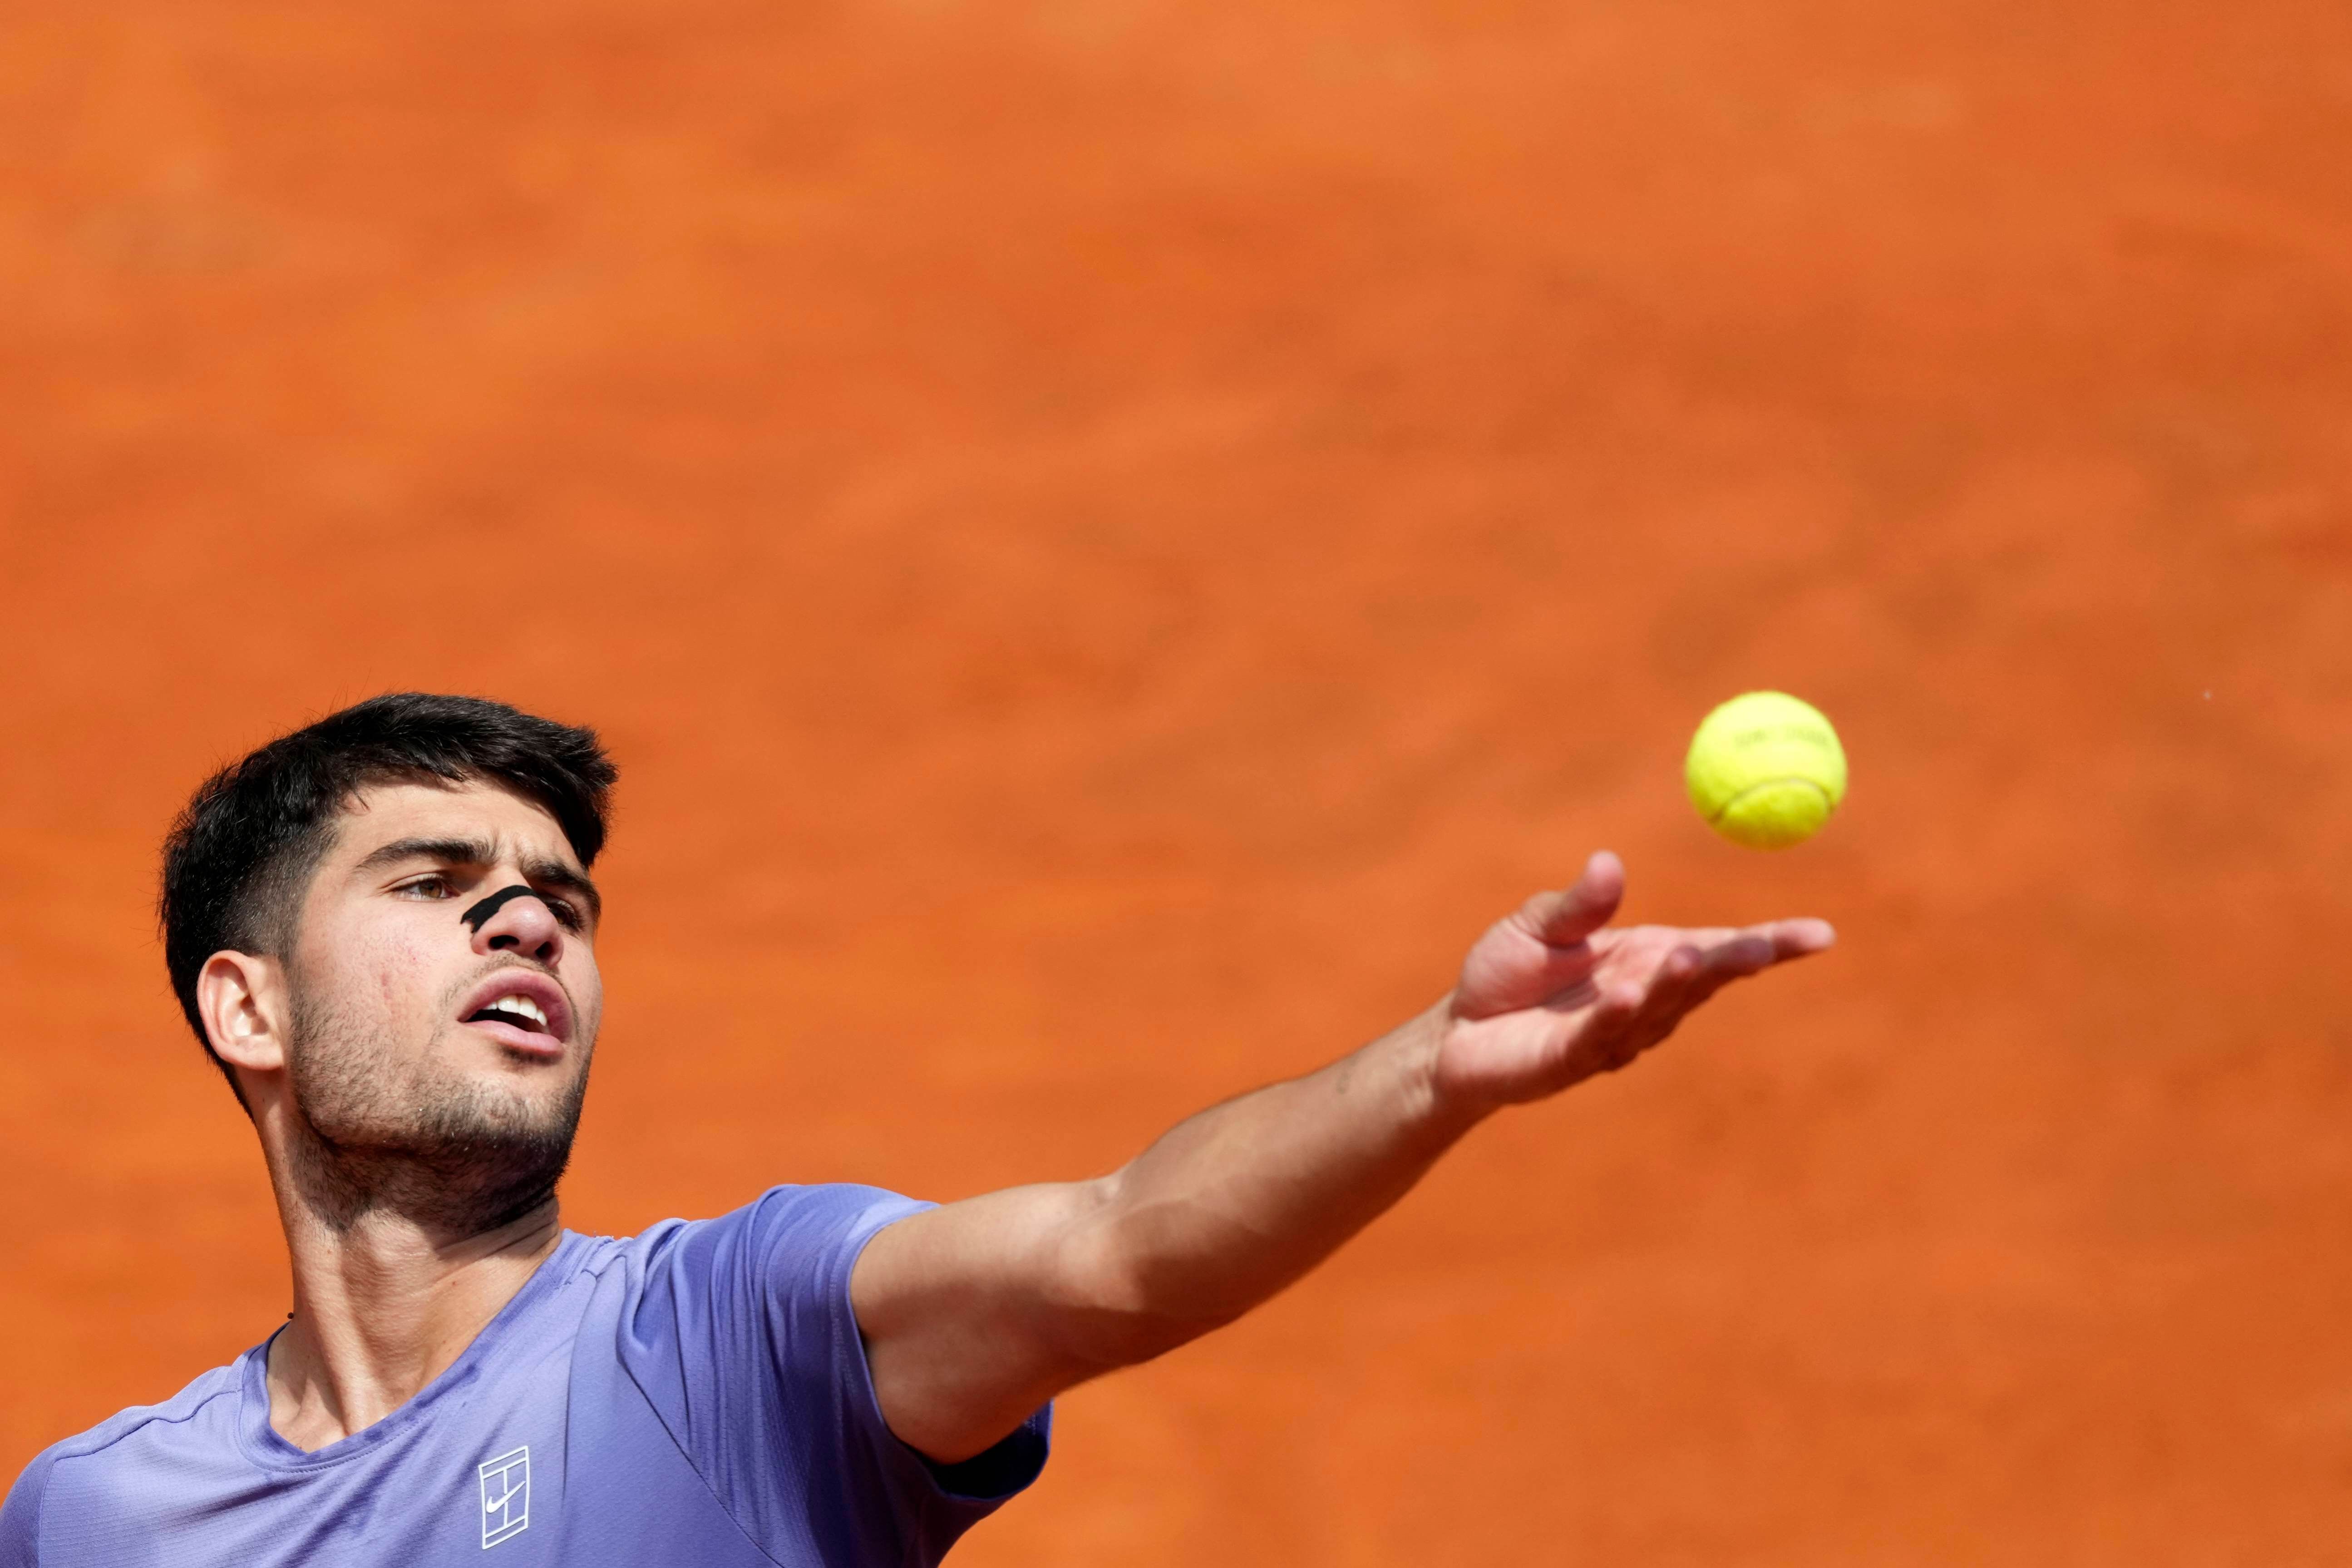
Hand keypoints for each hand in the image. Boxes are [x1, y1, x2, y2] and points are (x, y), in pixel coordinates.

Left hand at [1430, 851, 1833, 1111]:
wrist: (1456, 1034)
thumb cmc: (1507, 975)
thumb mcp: (1540, 924)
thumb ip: (1578, 903)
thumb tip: (1609, 863)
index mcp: (1650, 959)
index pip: (1720, 948)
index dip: (1773, 943)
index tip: (1823, 934)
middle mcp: (1645, 1000)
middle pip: (1703, 980)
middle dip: (1734, 963)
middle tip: (1765, 946)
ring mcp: (1615, 1035)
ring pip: (1659, 1009)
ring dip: (1677, 985)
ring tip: (1695, 957)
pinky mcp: (1570, 1060)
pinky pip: (1600, 1034)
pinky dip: (1618, 1014)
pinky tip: (1629, 992)